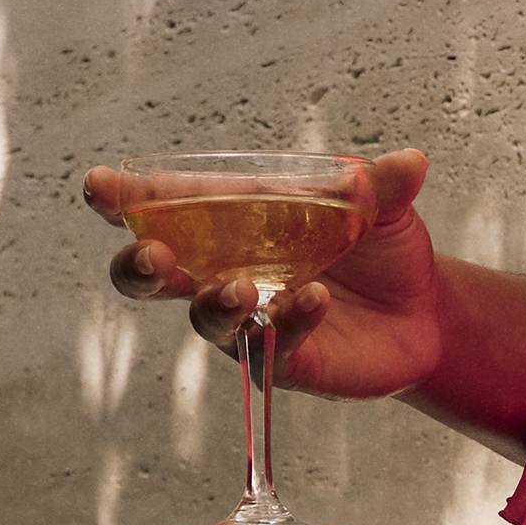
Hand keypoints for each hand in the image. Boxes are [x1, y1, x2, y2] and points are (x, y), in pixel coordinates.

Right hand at [84, 147, 445, 402]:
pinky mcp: (279, 361)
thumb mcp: (384, 206)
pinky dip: (287, 322)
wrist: (427, 311)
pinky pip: (266, 348)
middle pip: (153, 274)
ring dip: (213, 303)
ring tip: (242, 289)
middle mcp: (224, 270)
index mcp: (229, 219)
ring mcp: (248, 320)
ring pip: (202, 318)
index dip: (123, 197)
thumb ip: (380, 184)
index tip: (98, 187)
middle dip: (139, 266)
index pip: (162, 205)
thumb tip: (410, 163)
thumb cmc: (382, 247)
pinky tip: (314, 301)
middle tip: (153, 255)